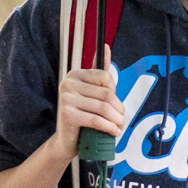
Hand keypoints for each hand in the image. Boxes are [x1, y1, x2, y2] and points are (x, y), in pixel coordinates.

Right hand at [51, 44, 124, 160]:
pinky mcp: (67, 114)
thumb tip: (105, 46)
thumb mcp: (92, 94)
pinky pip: (96, 120)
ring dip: (116, 120)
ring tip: (119, 126)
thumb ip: (99, 74)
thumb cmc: (83, 116)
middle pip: (106, 93)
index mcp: (75, 74)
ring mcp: (66, 98)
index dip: (115, 92)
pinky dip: (109, 128)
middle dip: (118, 109)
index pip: (105, 77)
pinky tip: (114, 132)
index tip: (115, 104)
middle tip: (121, 119)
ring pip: (103, 108)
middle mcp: (68, 83)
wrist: (66, 141)